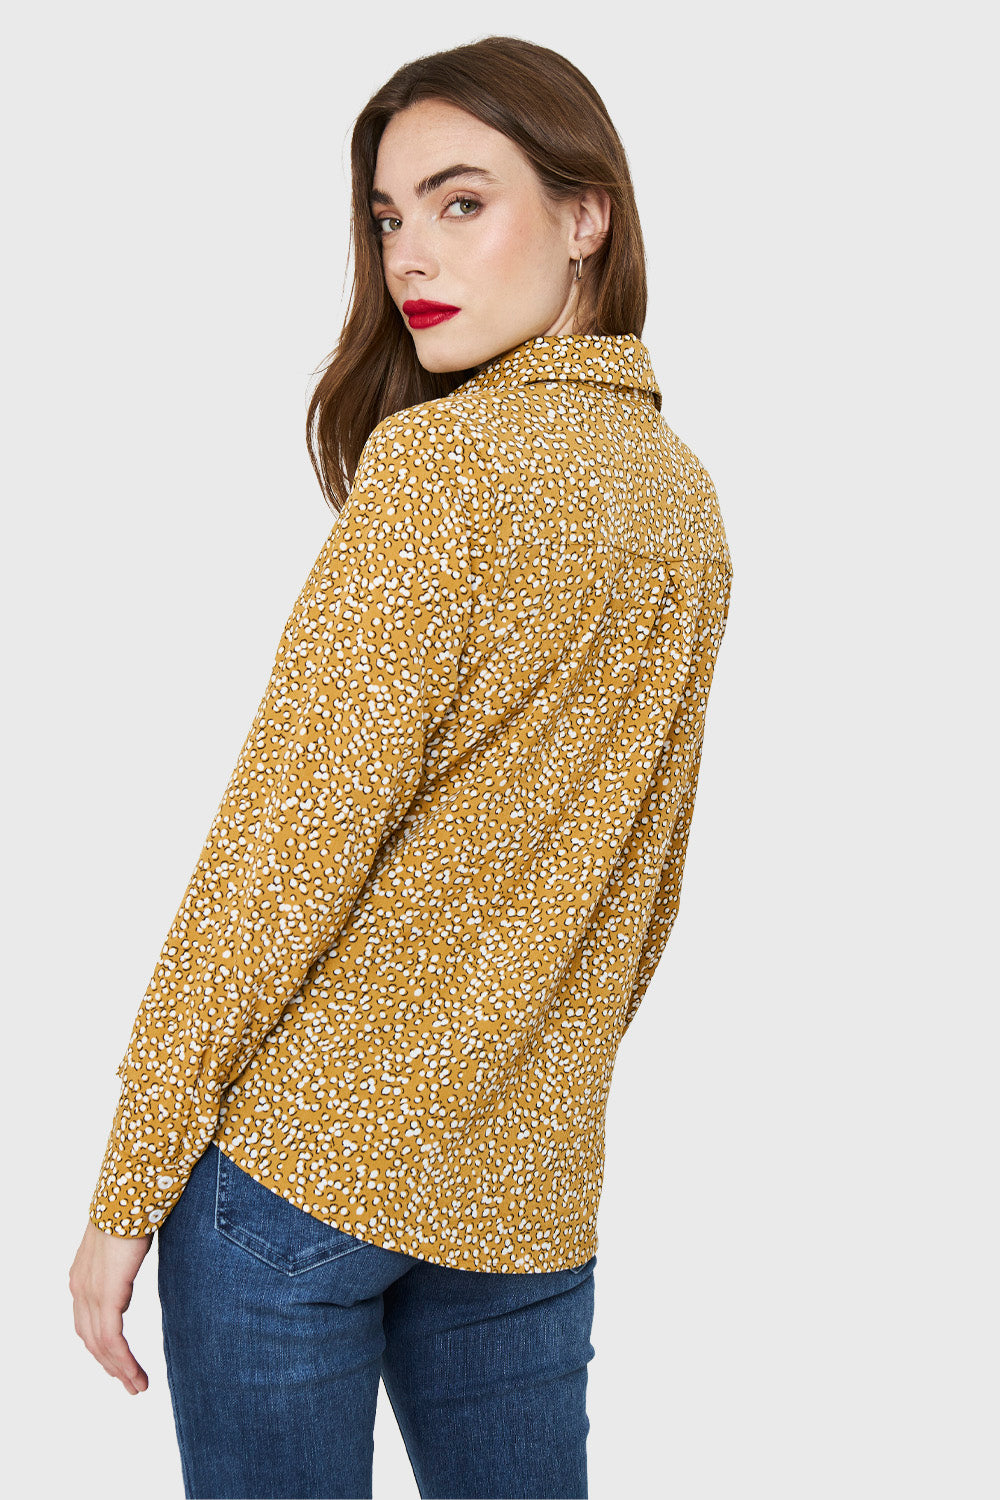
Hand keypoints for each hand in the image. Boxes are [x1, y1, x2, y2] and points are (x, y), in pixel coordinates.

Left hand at [69, 1220, 153, 1393]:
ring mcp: (90, 1293)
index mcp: (82, 1276)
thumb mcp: (123, 1245)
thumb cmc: (132, 1211)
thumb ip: (120, 1266)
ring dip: (119, 1369)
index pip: (87, 1322)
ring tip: (137, 1386)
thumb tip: (125, 1283)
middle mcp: (80, 1288)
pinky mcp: (106, 1295)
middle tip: (130, 1384)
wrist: (130, 1194)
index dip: (102, 1347)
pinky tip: (133, 1374)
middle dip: (110, 1365)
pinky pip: (111, 1339)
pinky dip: (122, 1361)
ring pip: (100, 1345)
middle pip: (90, 1339)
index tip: (119, 1364)